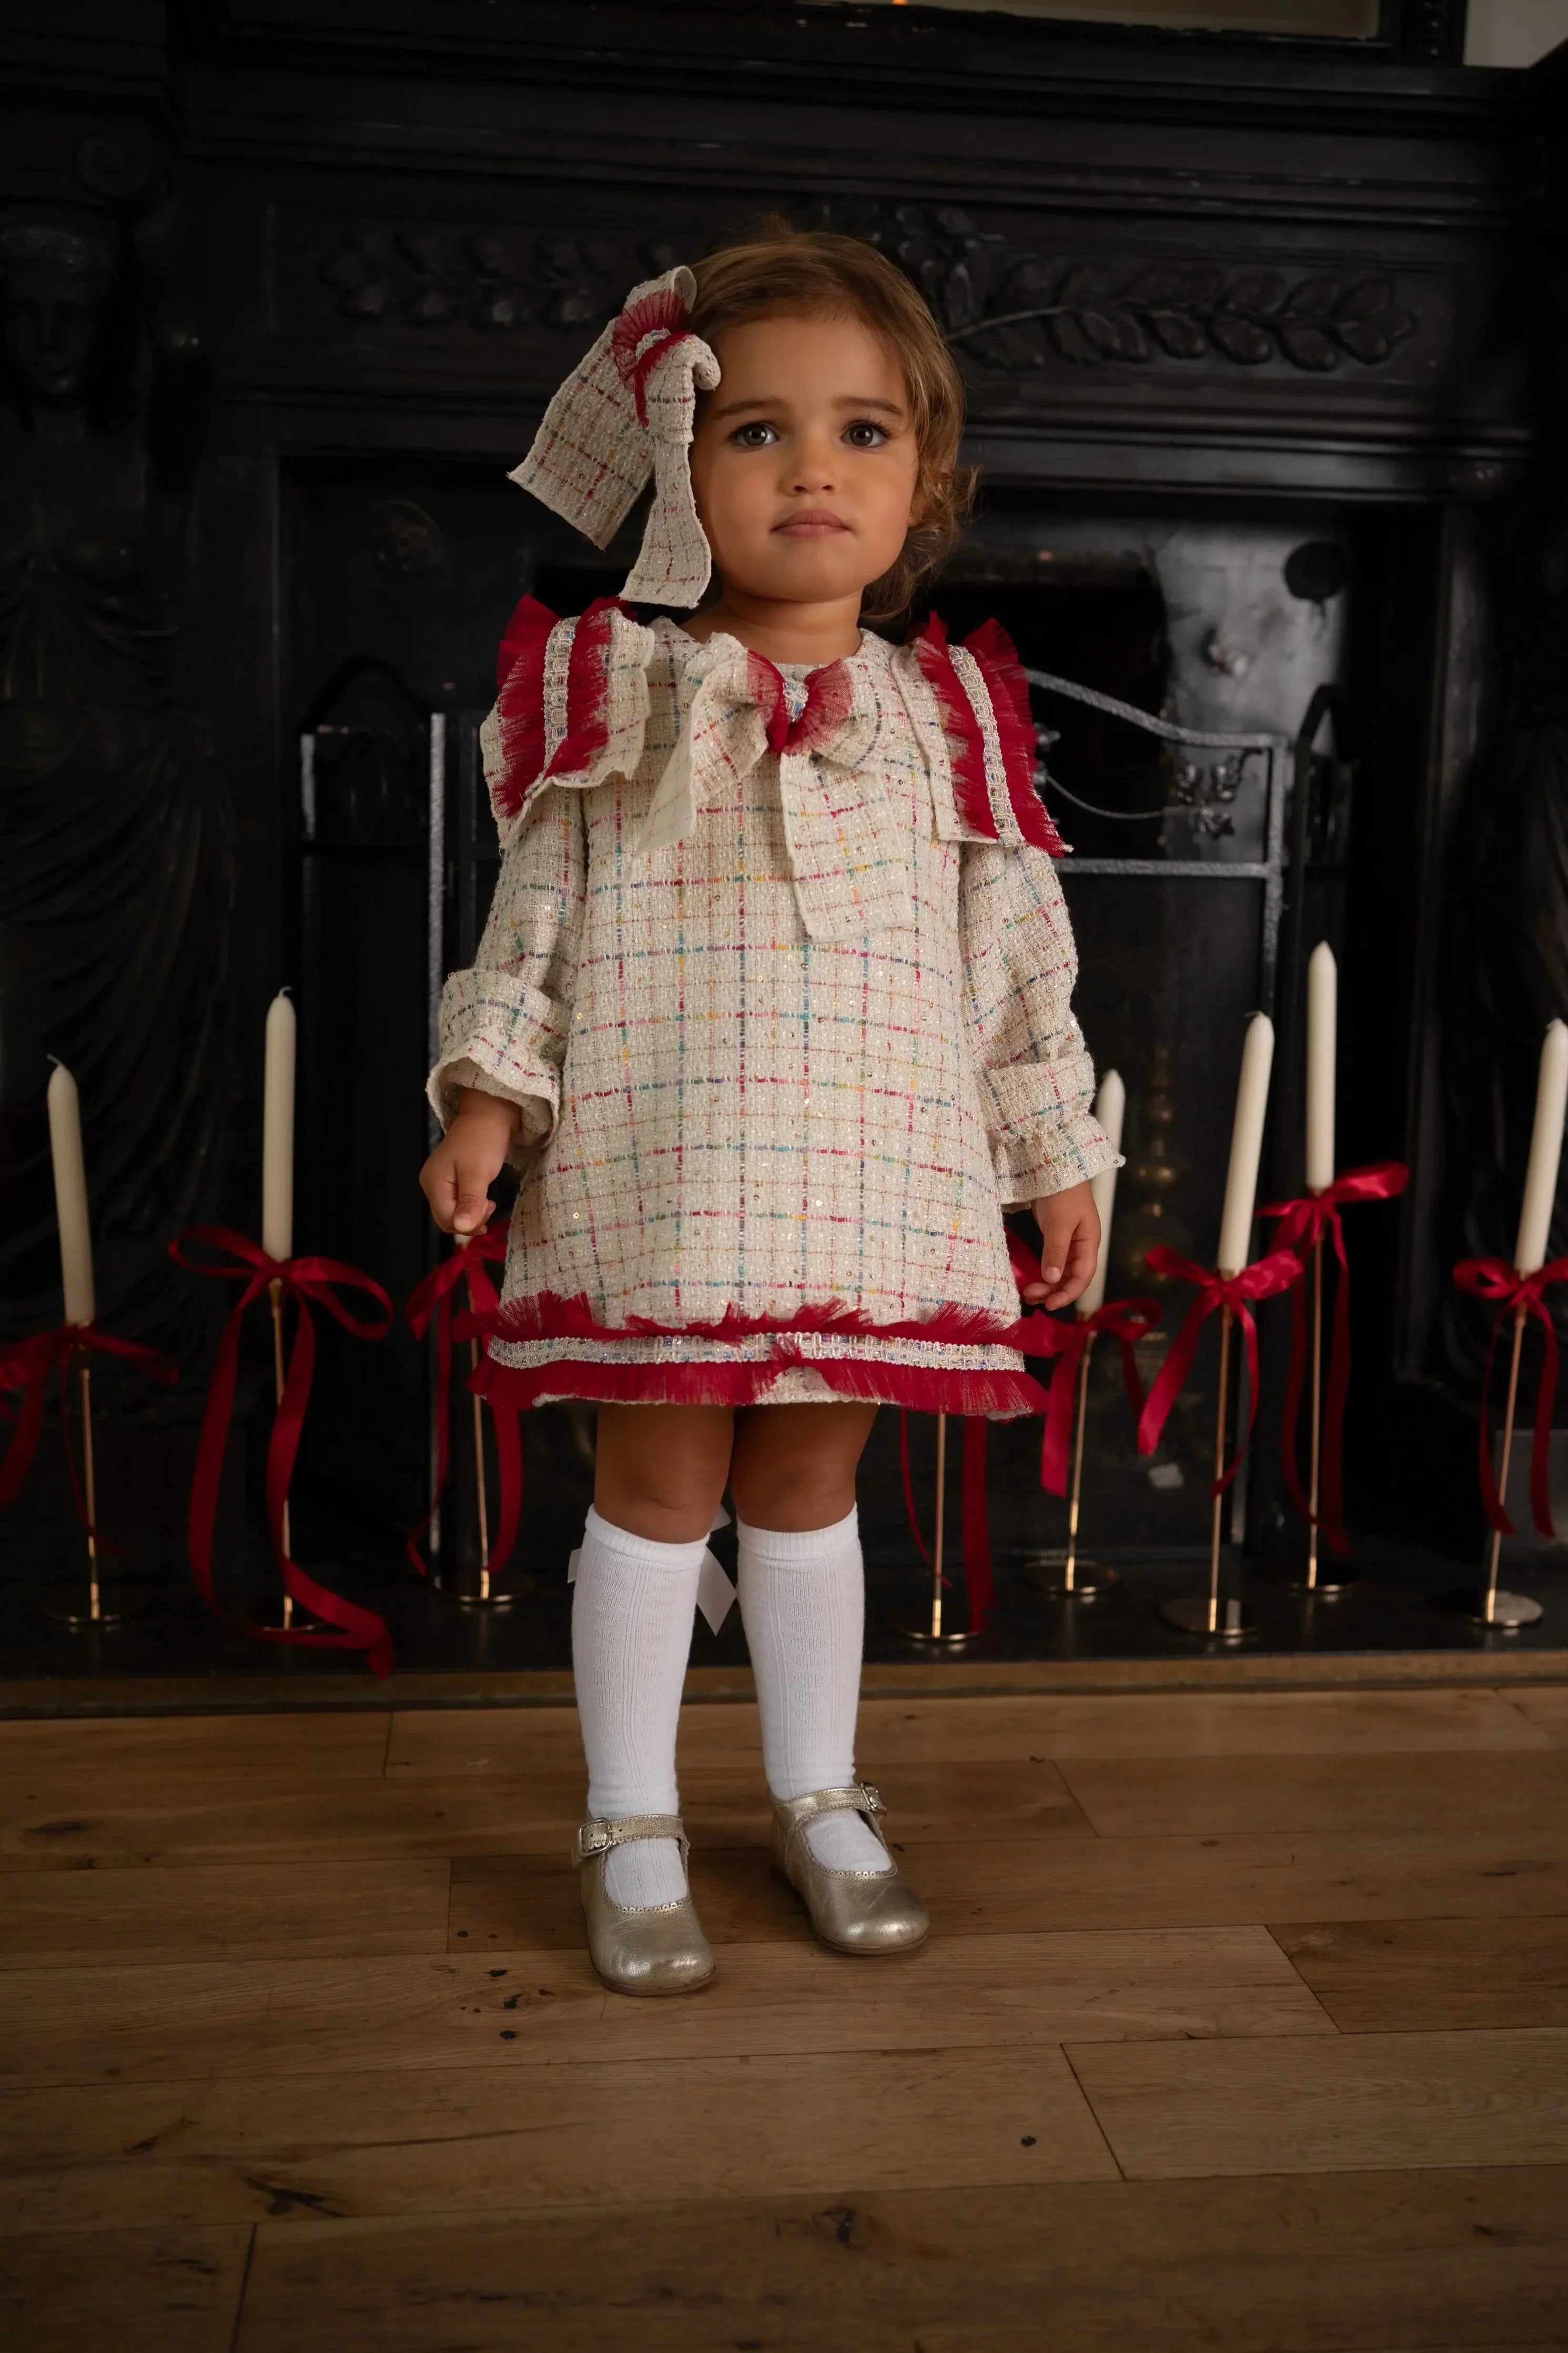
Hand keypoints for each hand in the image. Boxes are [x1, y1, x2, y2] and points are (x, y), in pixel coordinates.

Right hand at [419, 1089, 520, 1235]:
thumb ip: (469, 1202)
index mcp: (433, 1183)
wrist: (490, 1114)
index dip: (468, 1223)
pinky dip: (470, 1205)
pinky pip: (457, 1201)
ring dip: (471, 1213)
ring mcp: (439, 1181)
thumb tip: (461, 1227)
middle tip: (490, 1207)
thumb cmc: (484, 1142)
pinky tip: (482, 1199)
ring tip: (489, 1202)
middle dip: (469, 1220)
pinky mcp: (449, 1178)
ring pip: (452, 1211)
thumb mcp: (478, 1173)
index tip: (489, 1210)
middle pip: (446, 1217)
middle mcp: (430, 1184)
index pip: (446, 1219)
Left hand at [1019, 1181, 1099, 1312]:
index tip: (1050, 1305)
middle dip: (1054, 1290)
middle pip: (1072, 1276)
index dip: (1068, 1293)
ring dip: (1047, 1283)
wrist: (1055, 1165)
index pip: (1083, 1276)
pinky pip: (1053, 1260)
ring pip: (1061, 1271)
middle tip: (1031, 1297)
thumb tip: (1052, 1280)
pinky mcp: (1056, 1236)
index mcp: (1089, 1243)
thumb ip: (1056, 1251)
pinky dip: (1044, 1271)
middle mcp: (1082, 1245)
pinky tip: (1033, 1277)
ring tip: (1028, 1292)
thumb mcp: (1059, 1223)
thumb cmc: (1062, 1193)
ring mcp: (1069, 1241)